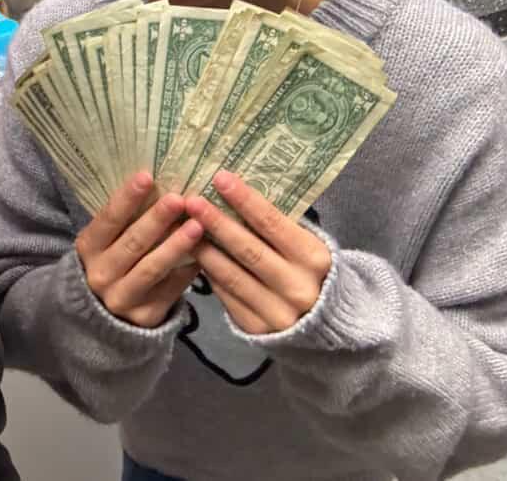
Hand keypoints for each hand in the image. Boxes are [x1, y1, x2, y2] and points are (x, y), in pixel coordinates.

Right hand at [75, 172, 202, 327]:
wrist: (106, 311)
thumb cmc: (113, 259)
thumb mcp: (108, 239)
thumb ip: (127, 218)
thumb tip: (159, 182)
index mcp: (88, 248)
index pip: (107, 219)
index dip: (126, 198)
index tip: (147, 176)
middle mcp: (100, 274)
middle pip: (132, 243)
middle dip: (157, 219)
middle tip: (179, 199)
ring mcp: (121, 298)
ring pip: (152, 268)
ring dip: (176, 245)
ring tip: (198, 225)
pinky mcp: (145, 316)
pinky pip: (171, 290)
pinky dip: (187, 271)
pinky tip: (204, 255)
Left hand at [185, 171, 332, 334]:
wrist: (324, 324)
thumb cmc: (308, 270)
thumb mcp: (306, 246)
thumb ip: (279, 225)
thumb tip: (237, 190)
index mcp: (314, 259)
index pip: (273, 223)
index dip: (245, 199)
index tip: (220, 177)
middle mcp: (298, 287)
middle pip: (248, 249)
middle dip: (216, 222)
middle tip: (192, 200)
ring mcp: (277, 312)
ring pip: (231, 275)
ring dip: (204, 248)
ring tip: (182, 226)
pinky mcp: (256, 328)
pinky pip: (226, 295)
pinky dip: (208, 273)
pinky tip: (193, 254)